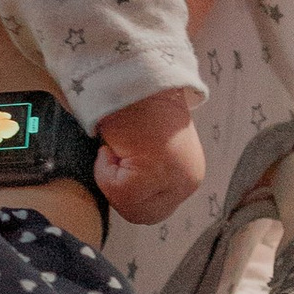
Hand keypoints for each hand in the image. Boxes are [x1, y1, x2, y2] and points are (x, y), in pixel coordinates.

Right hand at [95, 84, 207, 224]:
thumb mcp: (153, 149)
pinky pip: (116, 191)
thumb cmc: (137, 107)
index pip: (155, 211)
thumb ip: (148, 174)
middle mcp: (188, 181)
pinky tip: (113, 144)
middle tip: (117, 158)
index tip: (123, 163)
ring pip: (127, 206)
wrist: (136, 78)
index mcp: (190, 175)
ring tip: (117, 148)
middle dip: (121, 192)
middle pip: (143, 216)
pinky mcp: (155, 174)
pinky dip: (103, 168)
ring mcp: (175, 179)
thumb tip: (127, 193)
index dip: (129, 193)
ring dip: (111, 178)